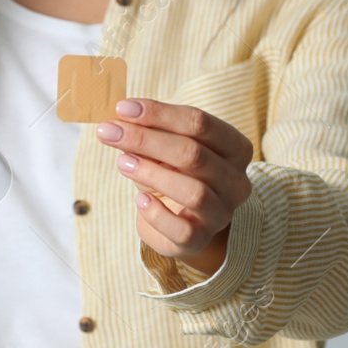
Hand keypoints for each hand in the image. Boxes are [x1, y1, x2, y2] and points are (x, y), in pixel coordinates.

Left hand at [96, 98, 253, 276]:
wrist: (182, 220)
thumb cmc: (175, 173)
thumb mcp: (166, 147)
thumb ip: (151, 131)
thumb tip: (122, 115)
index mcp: (235, 148)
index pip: (200, 123)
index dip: (160, 113)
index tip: (123, 108)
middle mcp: (236, 181)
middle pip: (194, 154)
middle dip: (146, 139)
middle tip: (110, 132)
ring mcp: (221, 213)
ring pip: (193, 192)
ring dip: (151, 173)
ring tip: (122, 163)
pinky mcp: (200, 239)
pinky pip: (181, 229)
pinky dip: (156, 213)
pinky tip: (139, 200)